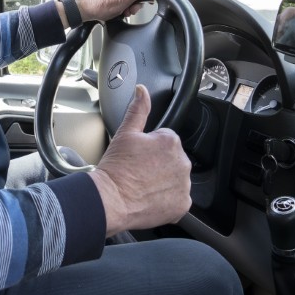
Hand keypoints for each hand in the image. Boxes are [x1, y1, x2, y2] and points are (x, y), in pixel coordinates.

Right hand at [88, 85, 191, 236]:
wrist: (111, 200)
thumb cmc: (116, 168)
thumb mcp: (125, 133)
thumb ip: (138, 109)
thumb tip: (142, 90)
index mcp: (171, 141)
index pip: (166, 140)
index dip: (150, 147)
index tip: (138, 156)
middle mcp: (183, 162)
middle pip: (173, 159)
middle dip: (159, 163)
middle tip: (139, 170)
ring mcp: (184, 185)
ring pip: (176, 178)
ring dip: (164, 180)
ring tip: (143, 185)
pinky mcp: (182, 204)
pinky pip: (178, 198)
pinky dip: (167, 199)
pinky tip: (150, 197)